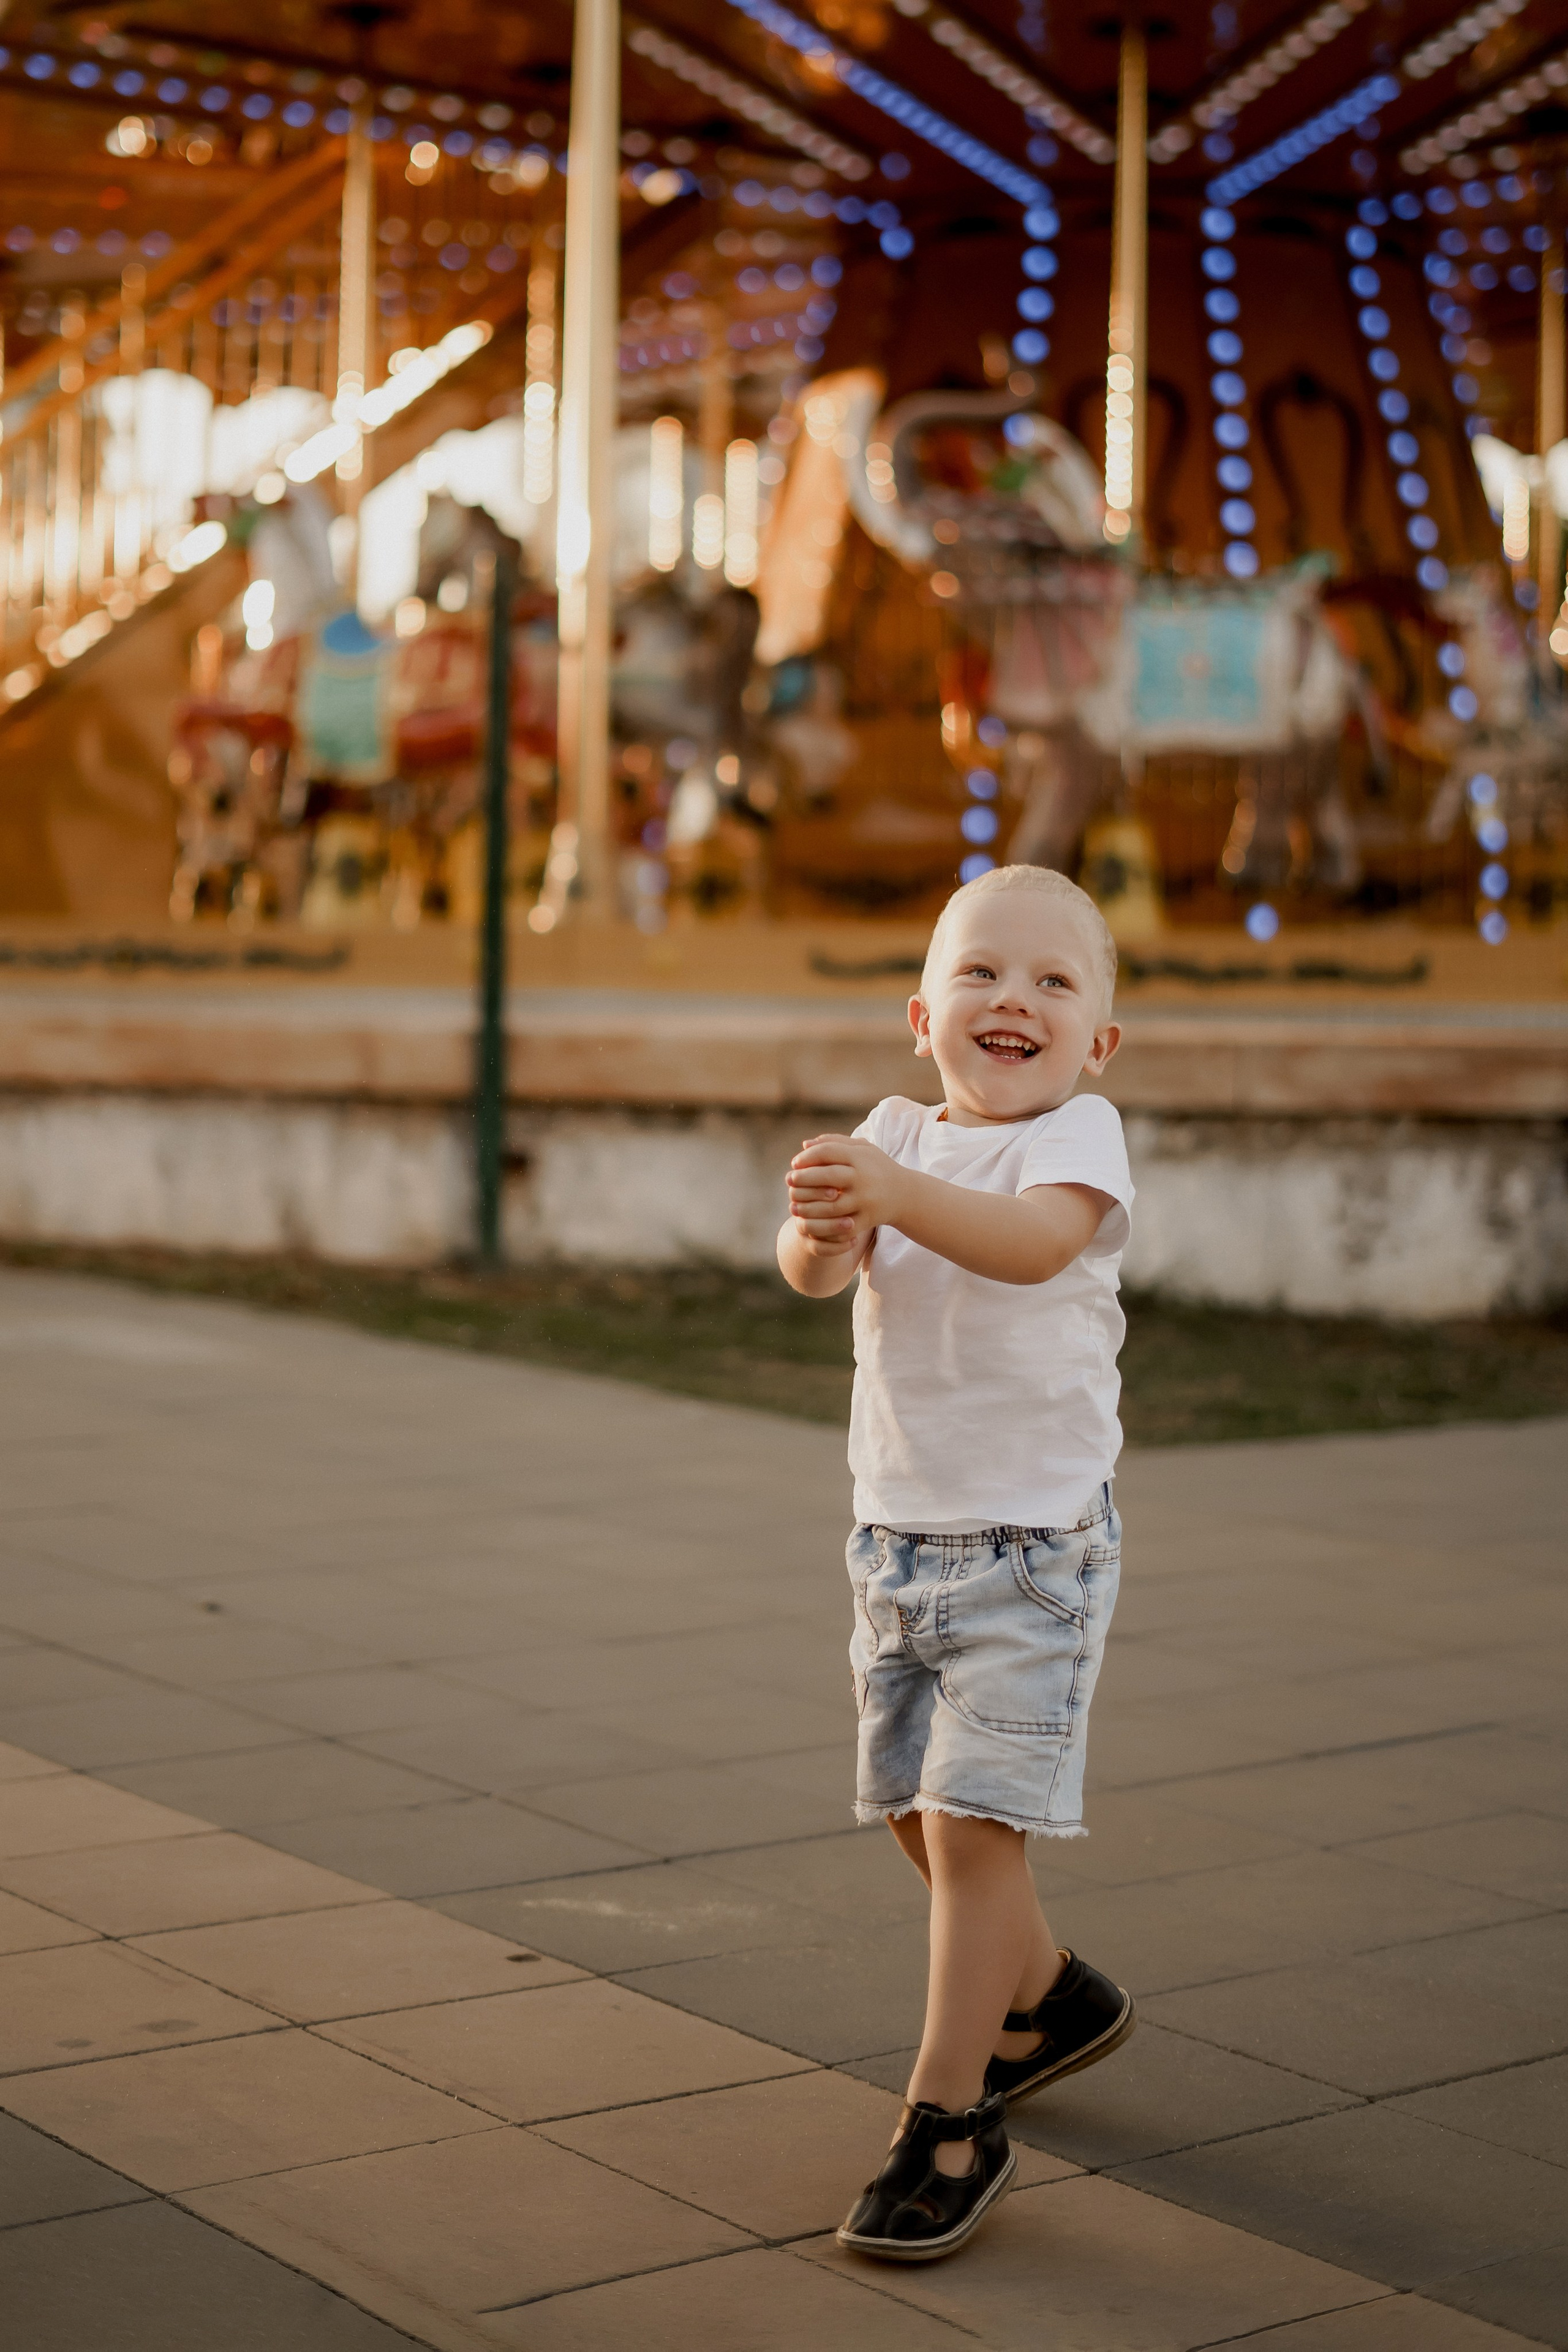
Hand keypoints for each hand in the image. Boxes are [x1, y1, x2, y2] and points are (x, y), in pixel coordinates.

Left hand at [786, 1133, 903, 1254]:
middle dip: (804, 1178)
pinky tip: (810, 1223)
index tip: (795, 1163)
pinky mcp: (867, 1220)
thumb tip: (804, 1146)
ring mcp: (865, 1201)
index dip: (808, 1157)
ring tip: (793, 1205)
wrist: (905, 1195)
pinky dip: (823, 1227)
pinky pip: (840, 1226)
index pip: (828, 1152)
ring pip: (830, 1206)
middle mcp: (863, 1178)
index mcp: (860, 1157)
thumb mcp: (862, 1149)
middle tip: (789, 1181)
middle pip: (828, 1176)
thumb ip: (834, 1143)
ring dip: (808, 1207)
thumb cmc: (876, 1167)